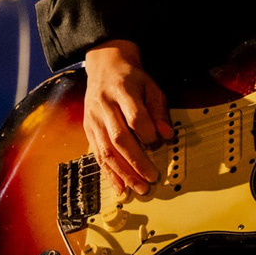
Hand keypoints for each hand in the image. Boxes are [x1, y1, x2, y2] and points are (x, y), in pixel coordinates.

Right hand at [83, 40, 173, 196]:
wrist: (104, 66)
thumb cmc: (131, 78)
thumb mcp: (151, 86)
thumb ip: (159, 110)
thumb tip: (167, 135)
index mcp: (122, 91)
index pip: (135, 117)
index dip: (147, 133)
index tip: (159, 142)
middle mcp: (104, 106)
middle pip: (119, 138)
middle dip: (136, 161)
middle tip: (151, 178)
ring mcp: (93, 119)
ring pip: (106, 150)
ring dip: (122, 172)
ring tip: (138, 188)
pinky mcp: (88, 129)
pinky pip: (97, 154)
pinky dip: (108, 173)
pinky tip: (119, 187)